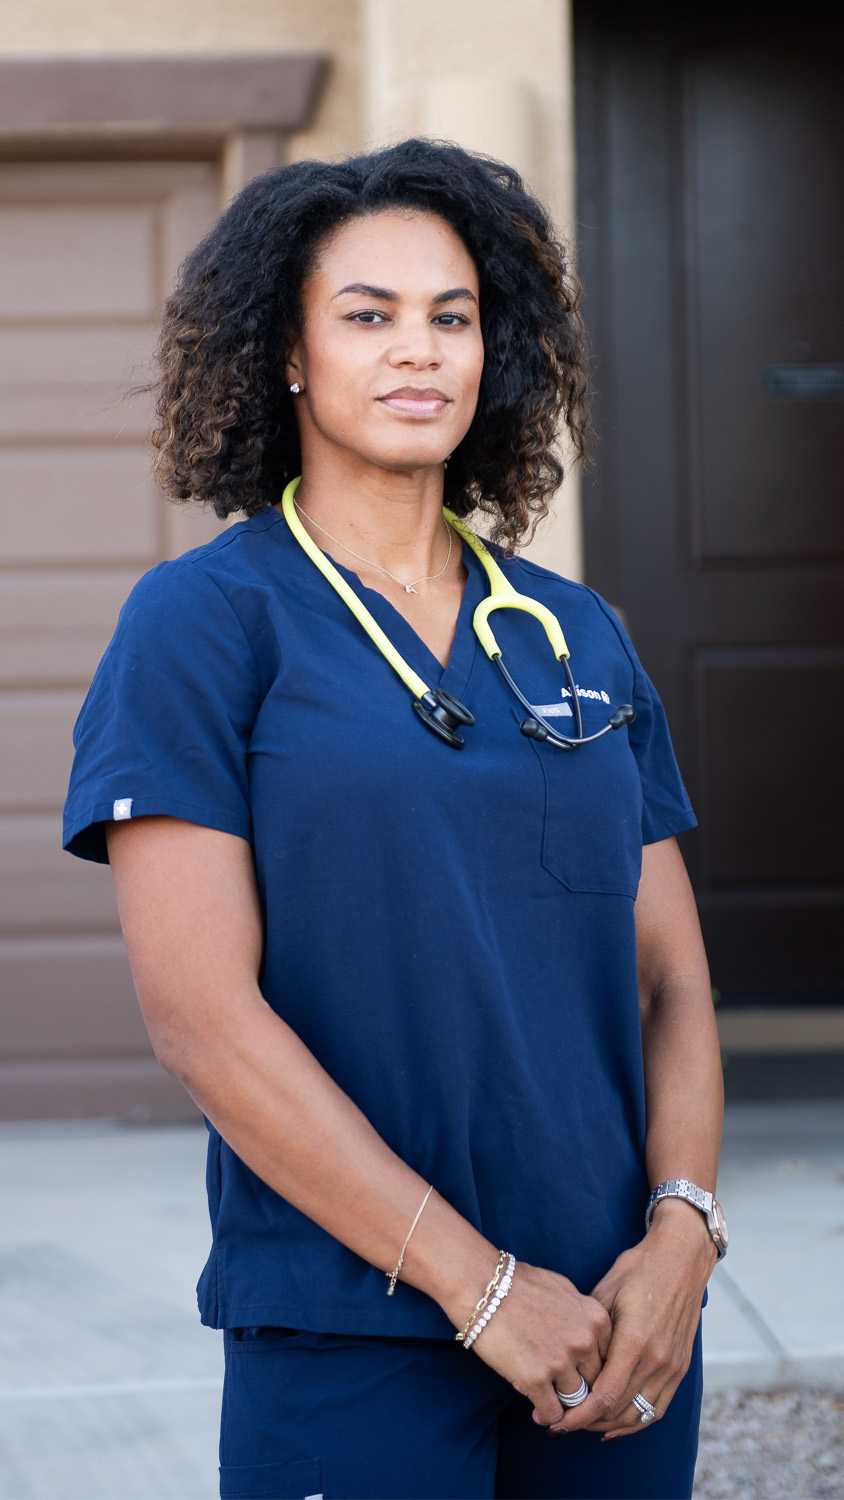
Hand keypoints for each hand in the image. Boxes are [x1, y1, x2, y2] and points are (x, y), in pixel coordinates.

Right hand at [465, 1260, 612, 1426]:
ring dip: (562, 1403)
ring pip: (574, 1401)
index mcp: (596, 1319)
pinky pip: (552, 1413)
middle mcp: (584, 1341)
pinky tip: (536, 1410)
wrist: (482, 1285)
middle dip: (580, 1390)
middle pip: (594, 1382)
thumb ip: (583, 1317)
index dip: (593, 1371)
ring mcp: (560, 1361)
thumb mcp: (564, 1291)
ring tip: (549, 1401)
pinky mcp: (535, 1379)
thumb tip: (589, 1338)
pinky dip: (545, 1415)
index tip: (580, 1376)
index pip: (609, 1360)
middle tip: (564, 1394)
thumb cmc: (519, 1284)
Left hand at [548, 1200, 715, 1437]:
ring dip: (610, 1425)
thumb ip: (590, 1332)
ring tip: (583, 1425)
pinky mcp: (680, 1366)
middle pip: (619, 1410)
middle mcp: (657, 1360)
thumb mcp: (605, 1293)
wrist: (681, 1257)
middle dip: (588, 1422)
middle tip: (561, 1424)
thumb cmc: (638, 1269)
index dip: (579, 1415)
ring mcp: (672, 1366)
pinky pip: (658, 1407)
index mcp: (636, 1341)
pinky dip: (636, 1421)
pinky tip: (615, 1423)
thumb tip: (567, 1363)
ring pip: (639, 1415)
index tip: (557, 1422)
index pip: (605, 1396)